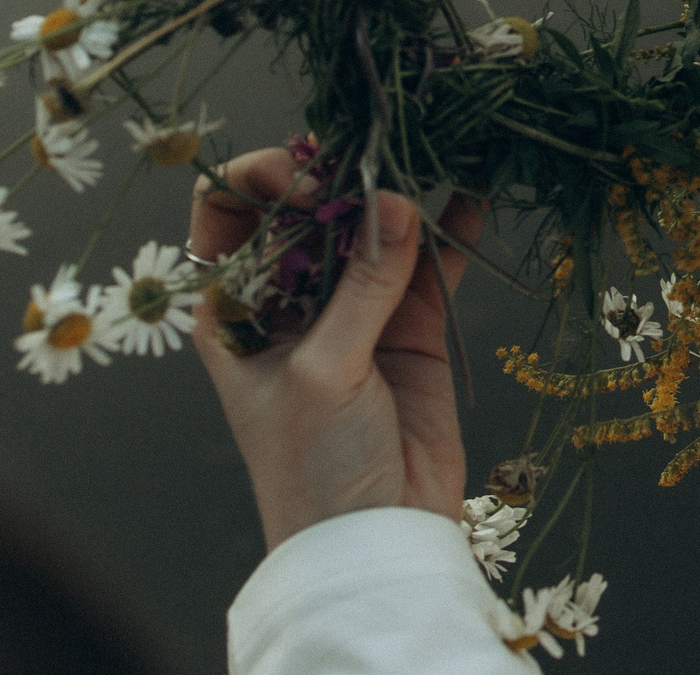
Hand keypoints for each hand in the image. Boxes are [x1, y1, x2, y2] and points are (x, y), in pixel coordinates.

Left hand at [189, 149, 483, 550]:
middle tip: (377, 163)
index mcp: (235, 305)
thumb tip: (395, 203)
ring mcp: (353, 309)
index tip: (311, 187)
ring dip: (396, 191)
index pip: (229, 211)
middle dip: (339, 174)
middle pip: (307, 207)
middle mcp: (289, 296)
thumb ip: (362, 287)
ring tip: (428, 156)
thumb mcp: (323, 373)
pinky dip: (449, 230)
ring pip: (370, 227)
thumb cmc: (313, 468)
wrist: (374, 544)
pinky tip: (470, 195)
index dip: (263, 181)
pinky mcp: (411, 328)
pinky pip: (429, 264)